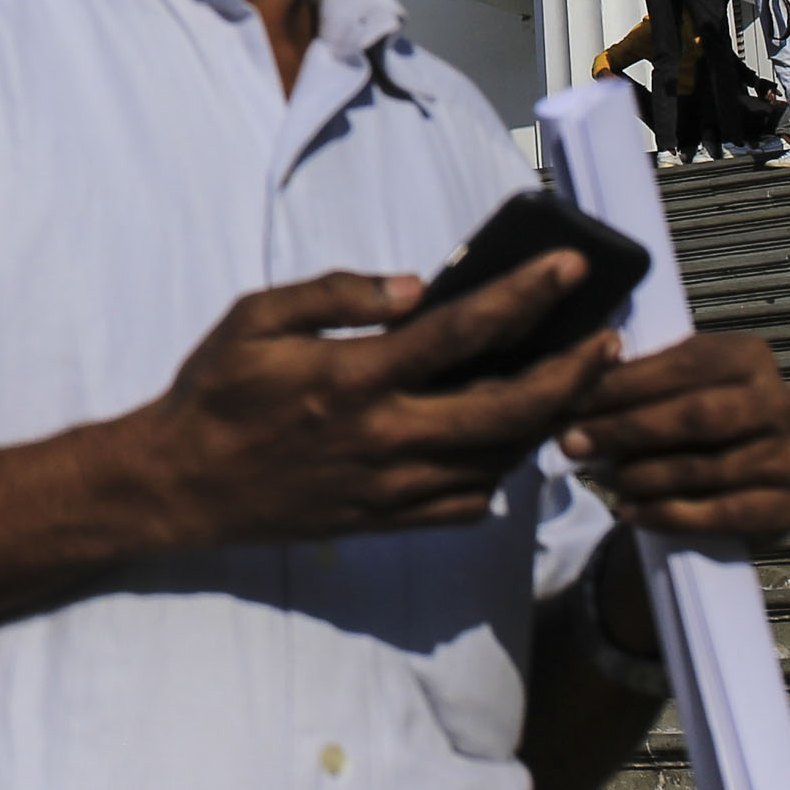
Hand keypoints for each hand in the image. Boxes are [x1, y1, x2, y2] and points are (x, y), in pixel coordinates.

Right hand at [113, 262, 619, 551]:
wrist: (183, 484)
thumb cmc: (215, 390)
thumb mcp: (255, 318)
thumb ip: (335, 294)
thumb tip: (416, 287)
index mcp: (354, 377)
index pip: (461, 332)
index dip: (524, 297)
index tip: (568, 268)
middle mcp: (385, 437)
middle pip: (507, 409)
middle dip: (571, 373)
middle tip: (606, 341)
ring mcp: (392, 487)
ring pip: (500, 459)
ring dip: (547, 421)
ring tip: (573, 384)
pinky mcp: (389, 521)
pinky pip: (469, 501)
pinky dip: (501, 471)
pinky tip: (508, 440)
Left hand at [556, 332, 789, 546]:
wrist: (727, 474)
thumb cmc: (683, 414)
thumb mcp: (661, 382)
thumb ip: (628, 372)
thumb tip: (586, 363)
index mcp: (750, 356)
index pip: (684, 366)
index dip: (623, 385)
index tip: (572, 402)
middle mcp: (781, 402)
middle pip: (699, 415)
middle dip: (628, 430)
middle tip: (574, 444)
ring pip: (709, 468)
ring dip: (646, 476)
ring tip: (602, 479)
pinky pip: (726, 514)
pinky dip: (672, 515)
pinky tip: (631, 512)